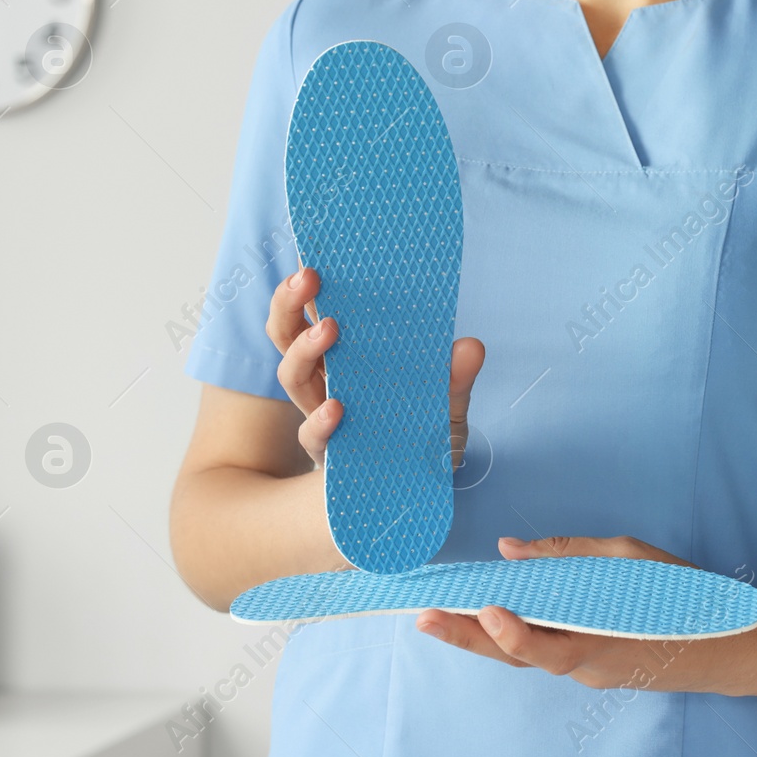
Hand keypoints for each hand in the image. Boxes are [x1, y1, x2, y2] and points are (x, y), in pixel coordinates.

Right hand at [264, 266, 484, 466]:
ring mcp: (321, 416)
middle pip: (286, 334)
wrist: (416, 502)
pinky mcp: (327, 455)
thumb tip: (470, 346)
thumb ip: (455, 380)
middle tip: (309, 276)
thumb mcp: (447, 407)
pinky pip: (313, 435)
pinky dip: (321, 421)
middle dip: (290, 304)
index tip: (313, 254)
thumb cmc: (423, 442)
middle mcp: (324, 382)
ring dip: (305, 348)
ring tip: (329, 329)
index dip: (306, 287)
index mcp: (347, 359)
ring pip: (291, 375)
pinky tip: (337, 409)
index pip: (315, 313)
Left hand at [415, 535, 705, 690]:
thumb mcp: (630, 558)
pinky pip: (543, 648)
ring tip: (440, 617)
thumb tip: (510, 549)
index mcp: (603, 641)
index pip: (547, 647)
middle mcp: (587, 665)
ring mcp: (586, 670)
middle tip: (424, 619)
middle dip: (467, 638)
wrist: (724, 644)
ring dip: (481, 637)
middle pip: (517, 657)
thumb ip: (569, 554)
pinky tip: (490, 614)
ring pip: (525, 655)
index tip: (488, 609)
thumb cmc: (681, 595)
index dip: (513, 633)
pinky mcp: (588, 663)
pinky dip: (512, 634)